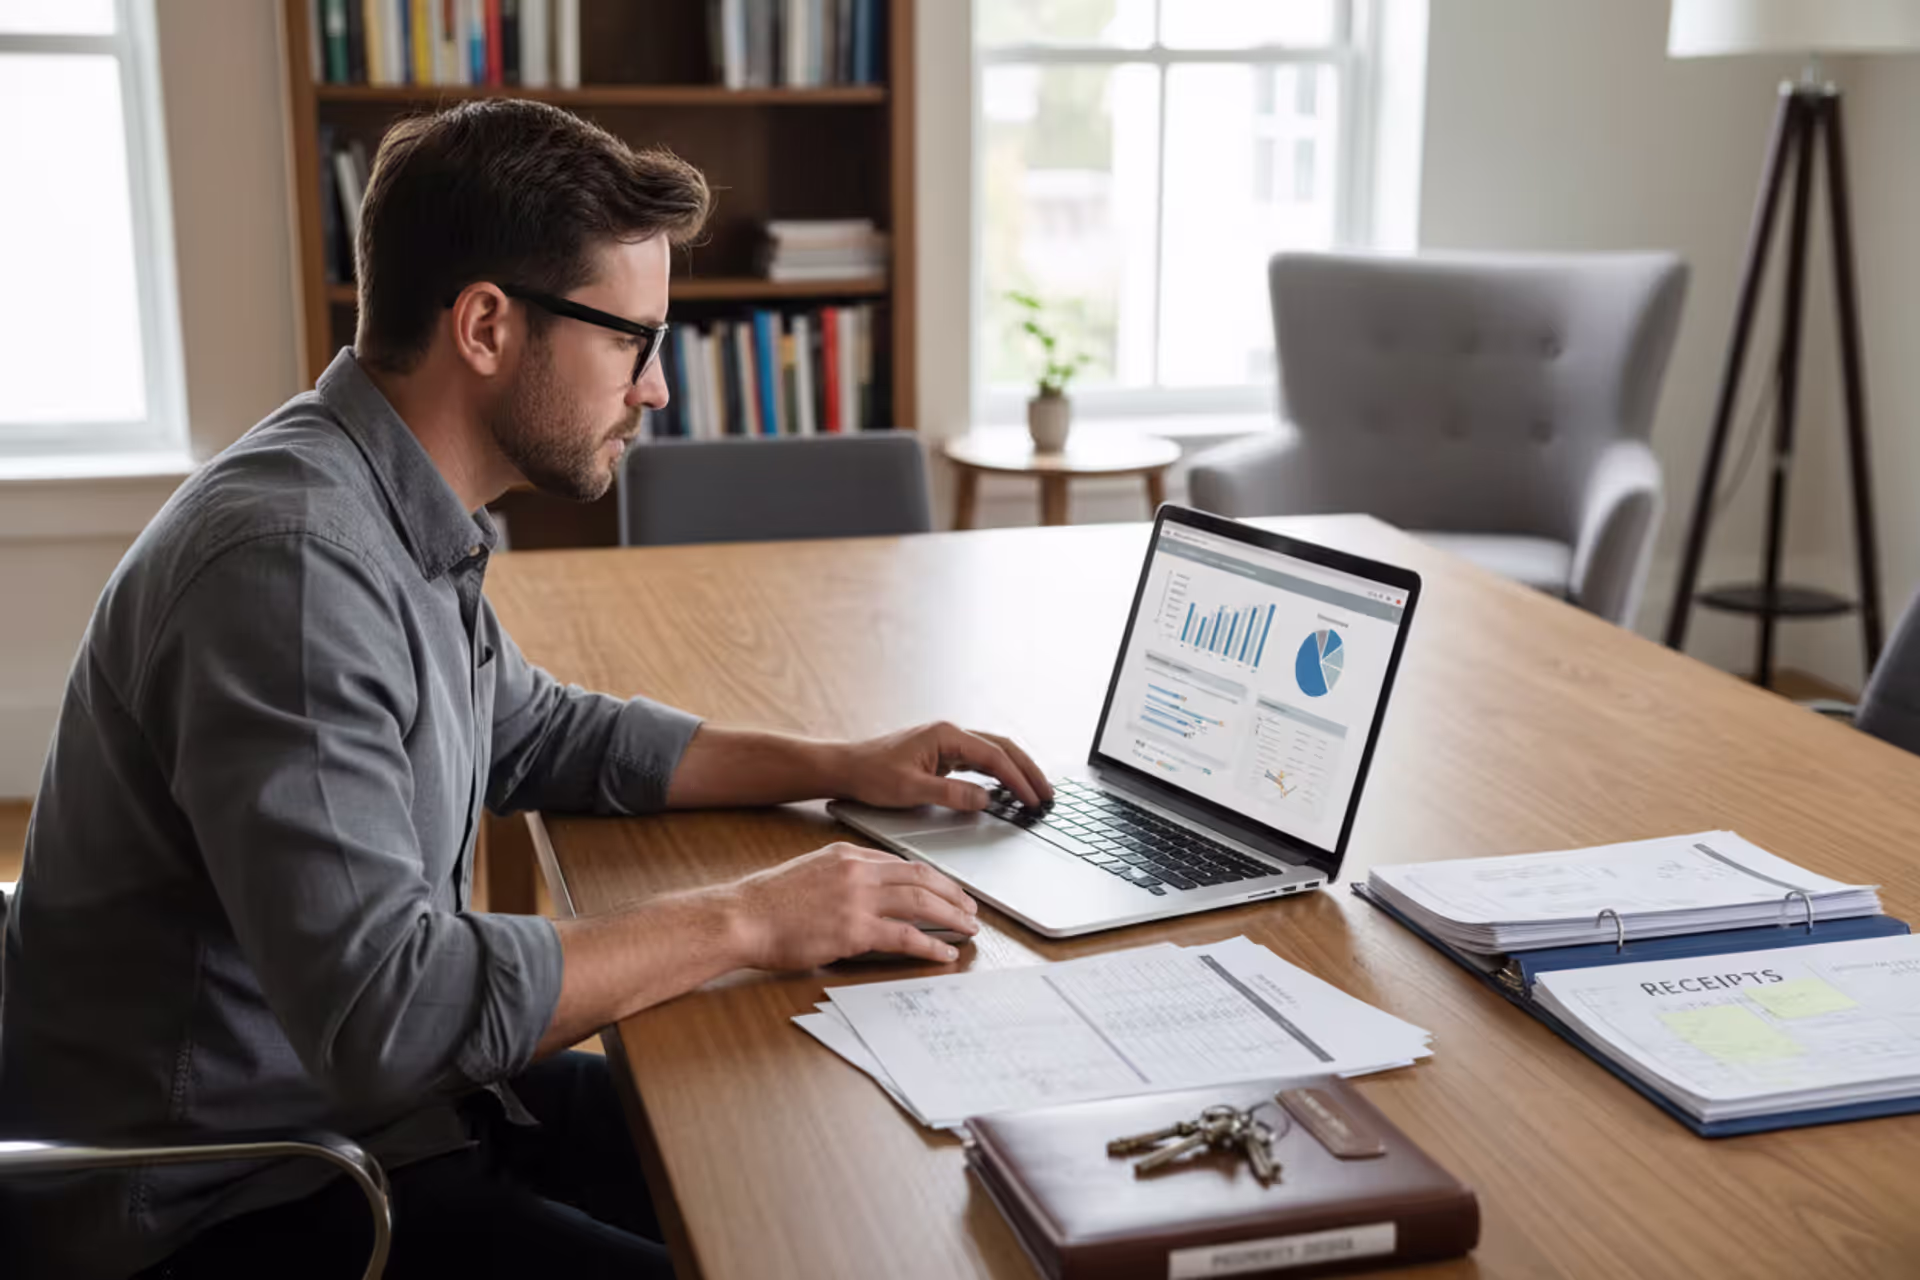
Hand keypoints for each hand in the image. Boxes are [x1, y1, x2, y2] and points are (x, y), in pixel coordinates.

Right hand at [723, 842, 979, 968]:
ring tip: (969, 928)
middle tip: (971, 908)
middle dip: (952, 893)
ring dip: (951, 915)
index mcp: (847, 855)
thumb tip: (871, 893)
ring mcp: (857, 900)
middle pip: (920, 878)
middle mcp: (857, 872)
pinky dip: (931, 944)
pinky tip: (945, 952)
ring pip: (920, 902)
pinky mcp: (854, 930)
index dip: (931, 878)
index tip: (947, 890)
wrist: (742, 917)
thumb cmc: (768, 902)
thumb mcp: (810, 871)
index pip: (902, 863)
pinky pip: (905, 936)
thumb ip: (843, 876)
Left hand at [835, 721, 1053, 811]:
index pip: (994, 757)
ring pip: (994, 752)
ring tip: (1035, 792)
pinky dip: (999, 773)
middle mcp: (951, 733)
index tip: (1033, 800)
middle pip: (1002, 748)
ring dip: (1016, 770)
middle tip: (1047, 795)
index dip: (1018, 780)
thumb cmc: (871, 775)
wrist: (846, 767)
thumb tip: (986, 800)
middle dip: (1028, 771)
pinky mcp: (943, 754)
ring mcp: (948, 743)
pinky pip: (980, 761)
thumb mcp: (911, 790)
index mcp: (946, 735)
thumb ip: (950, 794)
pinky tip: (1007, 788)